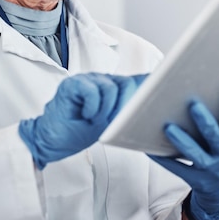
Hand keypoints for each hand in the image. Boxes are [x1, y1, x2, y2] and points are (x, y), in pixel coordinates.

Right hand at [18, 72, 145, 169]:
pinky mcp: (72, 84)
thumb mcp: (110, 124)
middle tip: (120, 121)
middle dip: (128, 104)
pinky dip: (93, 107)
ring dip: (107, 109)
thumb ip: (127, 112)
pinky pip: (92, 90)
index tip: (166, 86)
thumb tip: (150, 108)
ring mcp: (86, 80)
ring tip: (96, 121)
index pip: (136, 81)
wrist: (52, 139)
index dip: (151, 83)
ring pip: (110, 87)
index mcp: (113, 88)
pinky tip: (86, 116)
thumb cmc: (80, 131)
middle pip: (126, 83)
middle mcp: (101, 80)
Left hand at [150, 84, 218, 219]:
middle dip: (204, 121)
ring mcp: (211, 170)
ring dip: (181, 140)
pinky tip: (149, 148)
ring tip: (168, 127)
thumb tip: (203, 90)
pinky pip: (176, 167)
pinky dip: (162, 158)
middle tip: (192, 104)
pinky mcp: (195, 180)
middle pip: (214, 136)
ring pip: (195, 154)